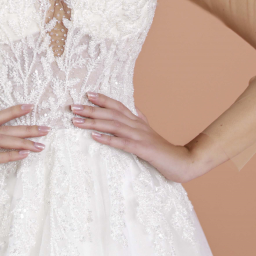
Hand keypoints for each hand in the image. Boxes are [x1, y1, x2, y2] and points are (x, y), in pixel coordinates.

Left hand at [70, 93, 199, 182]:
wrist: (183, 162)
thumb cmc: (163, 150)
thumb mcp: (150, 133)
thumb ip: (142, 121)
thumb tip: (135, 110)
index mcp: (138, 121)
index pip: (118, 106)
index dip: (103, 99)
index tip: (87, 93)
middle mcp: (137, 125)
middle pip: (111, 113)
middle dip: (91, 109)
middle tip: (72, 107)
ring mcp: (140, 136)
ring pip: (113, 125)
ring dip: (94, 122)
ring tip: (77, 121)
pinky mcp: (142, 149)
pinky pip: (122, 143)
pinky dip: (107, 139)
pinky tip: (94, 136)